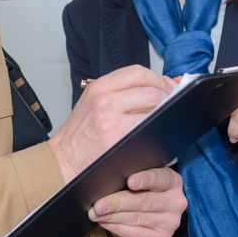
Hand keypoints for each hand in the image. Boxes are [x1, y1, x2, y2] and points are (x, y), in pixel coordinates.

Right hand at [49, 65, 173, 182]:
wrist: (62, 163)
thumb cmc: (79, 136)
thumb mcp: (92, 104)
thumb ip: (122, 93)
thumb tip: (163, 84)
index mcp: (98, 88)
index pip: (138, 72)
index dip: (159, 79)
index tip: (169, 88)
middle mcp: (105, 100)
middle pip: (151, 90)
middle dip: (169, 97)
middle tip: (174, 107)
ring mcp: (113, 121)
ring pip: (155, 108)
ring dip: (168, 115)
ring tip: (170, 123)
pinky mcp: (120, 140)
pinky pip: (152, 131)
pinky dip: (163, 136)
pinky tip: (164, 142)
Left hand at [89, 168, 185, 236]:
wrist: (147, 218)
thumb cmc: (140, 191)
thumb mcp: (139, 178)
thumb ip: (130, 173)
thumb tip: (108, 171)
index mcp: (173, 181)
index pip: (160, 178)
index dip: (145, 179)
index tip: (130, 181)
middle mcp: (175, 201)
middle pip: (144, 201)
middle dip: (117, 202)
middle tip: (99, 205)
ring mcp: (170, 222)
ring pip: (137, 218)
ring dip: (113, 216)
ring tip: (96, 213)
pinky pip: (137, 234)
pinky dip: (117, 228)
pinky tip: (105, 223)